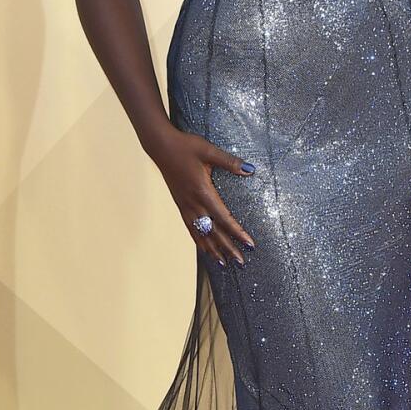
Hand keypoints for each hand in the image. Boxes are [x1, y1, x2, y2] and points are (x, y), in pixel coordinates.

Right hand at [150, 128, 256, 266]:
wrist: (161, 146)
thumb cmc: (185, 147)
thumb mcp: (209, 151)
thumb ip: (229, 162)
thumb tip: (249, 170)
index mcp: (202, 192)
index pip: (224, 218)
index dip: (237, 233)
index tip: (249, 244)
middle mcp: (193, 203)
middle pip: (213, 231)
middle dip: (228, 248)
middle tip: (240, 262)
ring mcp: (185, 206)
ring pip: (200, 233)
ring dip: (213, 249)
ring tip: (223, 263)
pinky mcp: (180, 204)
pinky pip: (190, 227)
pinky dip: (198, 240)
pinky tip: (204, 249)